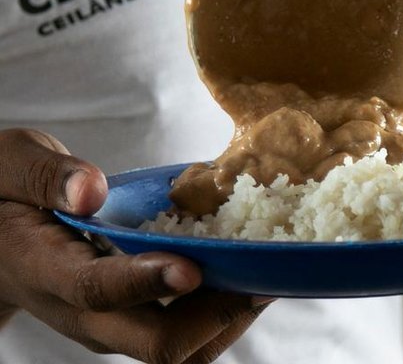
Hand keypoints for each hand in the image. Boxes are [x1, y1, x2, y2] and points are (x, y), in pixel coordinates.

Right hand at [0, 128, 270, 362]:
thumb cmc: (6, 194)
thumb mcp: (10, 164)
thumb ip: (47, 176)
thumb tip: (91, 190)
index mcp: (46, 271)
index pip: (96, 290)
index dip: (146, 281)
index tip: (192, 266)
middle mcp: (84, 314)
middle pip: (154, 345)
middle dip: (215, 316)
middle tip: (262, 276)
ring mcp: (112, 326)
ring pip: (180, 352)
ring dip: (230, 321)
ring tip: (270, 278)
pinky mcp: (134, 322)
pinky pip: (186, 338)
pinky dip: (223, 315)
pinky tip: (249, 276)